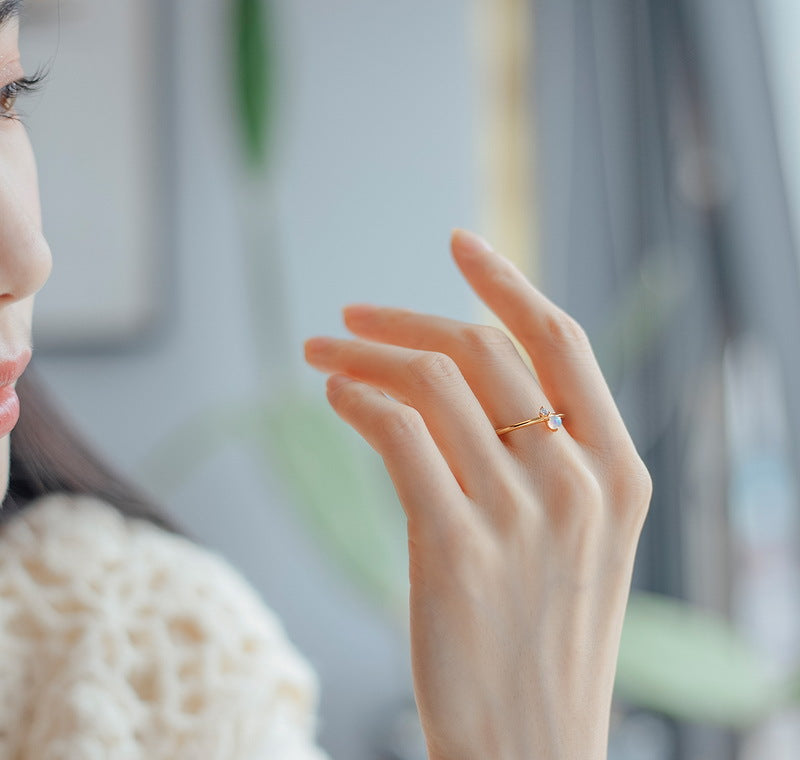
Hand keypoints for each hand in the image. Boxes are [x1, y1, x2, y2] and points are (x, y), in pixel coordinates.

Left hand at [303, 229, 651, 759]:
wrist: (530, 748)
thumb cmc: (544, 637)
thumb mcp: (576, 537)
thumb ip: (544, 455)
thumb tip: (464, 374)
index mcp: (618, 471)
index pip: (559, 340)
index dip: (506, 281)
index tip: (459, 241)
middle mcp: (577, 483)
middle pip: (482, 351)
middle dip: (404, 322)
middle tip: (347, 321)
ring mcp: (521, 517)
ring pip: (432, 385)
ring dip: (364, 357)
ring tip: (322, 358)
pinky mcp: (455, 552)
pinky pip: (398, 436)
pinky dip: (358, 401)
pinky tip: (334, 397)